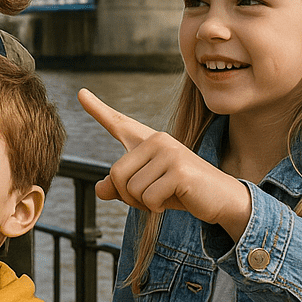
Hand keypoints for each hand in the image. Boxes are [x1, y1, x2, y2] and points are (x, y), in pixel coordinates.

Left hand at [78, 89, 251, 238]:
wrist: (221, 198)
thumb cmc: (183, 191)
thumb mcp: (148, 189)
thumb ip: (122, 187)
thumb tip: (99, 188)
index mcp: (149, 141)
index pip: (119, 123)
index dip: (97, 109)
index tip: (80, 93)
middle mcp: (158, 139)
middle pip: (116, 174)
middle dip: (129, 197)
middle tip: (153, 198)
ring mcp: (169, 152)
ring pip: (131, 189)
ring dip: (145, 204)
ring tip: (167, 196)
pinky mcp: (178, 170)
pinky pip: (148, 198)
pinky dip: (157, 208)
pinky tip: (176, 199)